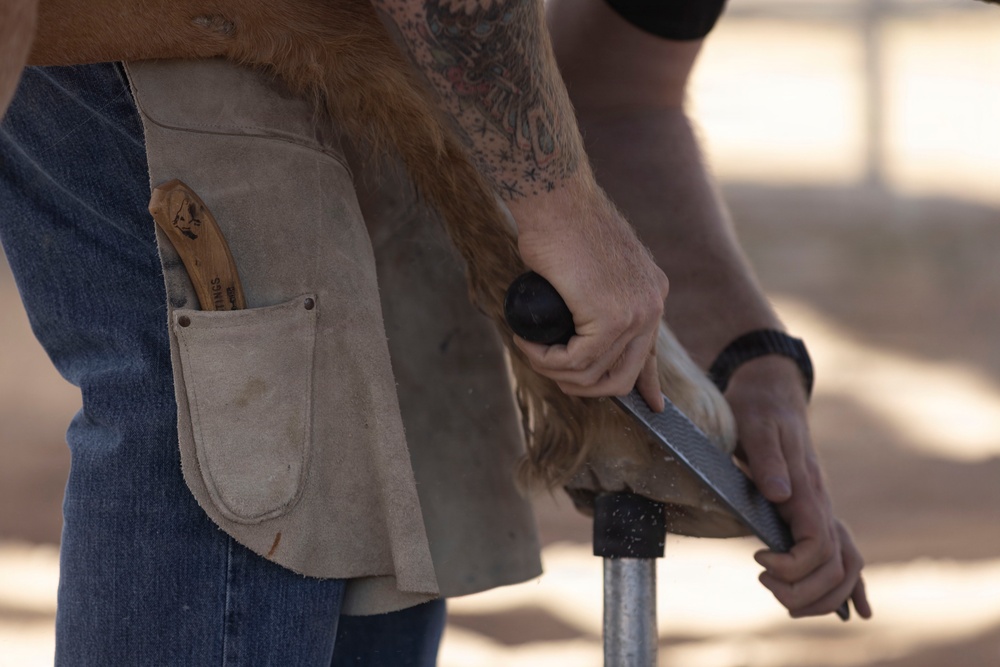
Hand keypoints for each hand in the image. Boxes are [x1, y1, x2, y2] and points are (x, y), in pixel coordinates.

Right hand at [508, 179, 669, 410]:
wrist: (555, 198)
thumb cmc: (560, 222)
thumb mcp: (588, 265)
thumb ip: (593, 295)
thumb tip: (574, 324)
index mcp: (652, 292)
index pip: (651, 352)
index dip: (648, 384)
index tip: (652, 406)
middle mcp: (652, 305)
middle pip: (624, 376)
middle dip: (585, 387)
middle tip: (551, 370)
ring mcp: (635, 313)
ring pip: (593, 374)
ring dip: (554, 369)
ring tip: (531, 348)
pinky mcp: (611, 318)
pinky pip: (575, 361)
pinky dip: (546, 358)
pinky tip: (528, 342)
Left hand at [725, 356, 871, 618]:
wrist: (771, 390)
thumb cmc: (757, 407)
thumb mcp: (754, 426)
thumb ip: (766, 459)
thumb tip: (778, 496)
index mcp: (806, 489)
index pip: (817, 545)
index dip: (792, 565)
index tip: (758, 559)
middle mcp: (821, 503)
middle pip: (836, 566)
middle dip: (803, 591)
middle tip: (765, 583)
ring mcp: (822, 508)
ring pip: (846, 566)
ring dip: (821, 594)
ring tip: (782, 597)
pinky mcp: (815, 509)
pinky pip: (846, 553)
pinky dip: (851, 586)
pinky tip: (855, 610)